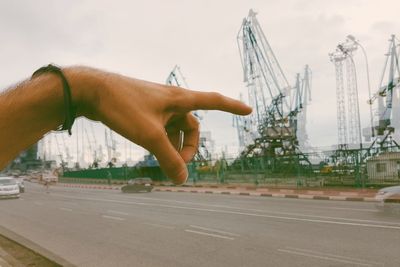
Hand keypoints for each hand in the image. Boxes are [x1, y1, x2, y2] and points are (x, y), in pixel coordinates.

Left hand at [85, 71, 251, 183]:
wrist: (91, 91)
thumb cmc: (122, 107)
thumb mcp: (149, 136)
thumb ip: (168, 158)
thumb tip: (181, 179)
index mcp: (179, 99)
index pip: (213, 101)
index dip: (232, 107)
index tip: (248, 110)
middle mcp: (171, 100)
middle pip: (191, 126)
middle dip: (188, 147)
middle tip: (178, 166)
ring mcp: (157, 105)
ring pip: (174, 129)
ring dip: (172, 147)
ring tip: (162, 164)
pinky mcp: (144, 110)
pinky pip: (161, 127)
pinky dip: (161, 141)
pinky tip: (151, 152)